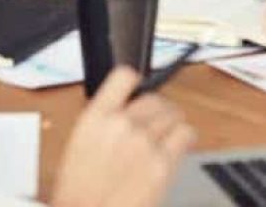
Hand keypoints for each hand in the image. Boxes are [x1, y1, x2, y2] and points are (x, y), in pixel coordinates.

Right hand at [52, 66, 194, 206]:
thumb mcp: (81, 142)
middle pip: (155, 99)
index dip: (135, 81)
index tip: (140, 88)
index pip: (124, 76)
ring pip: (174, 114)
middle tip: (158, 121)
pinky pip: (185, 134)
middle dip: (158, 110)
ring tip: (168, 134)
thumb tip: (126, 112)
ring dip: (172, 123)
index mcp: (96, 116)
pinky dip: (185, 137)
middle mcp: (122, 124)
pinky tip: (179, 144)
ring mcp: (144, 143)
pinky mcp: (163, 163)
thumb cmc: (80, 189)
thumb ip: (105, 121)